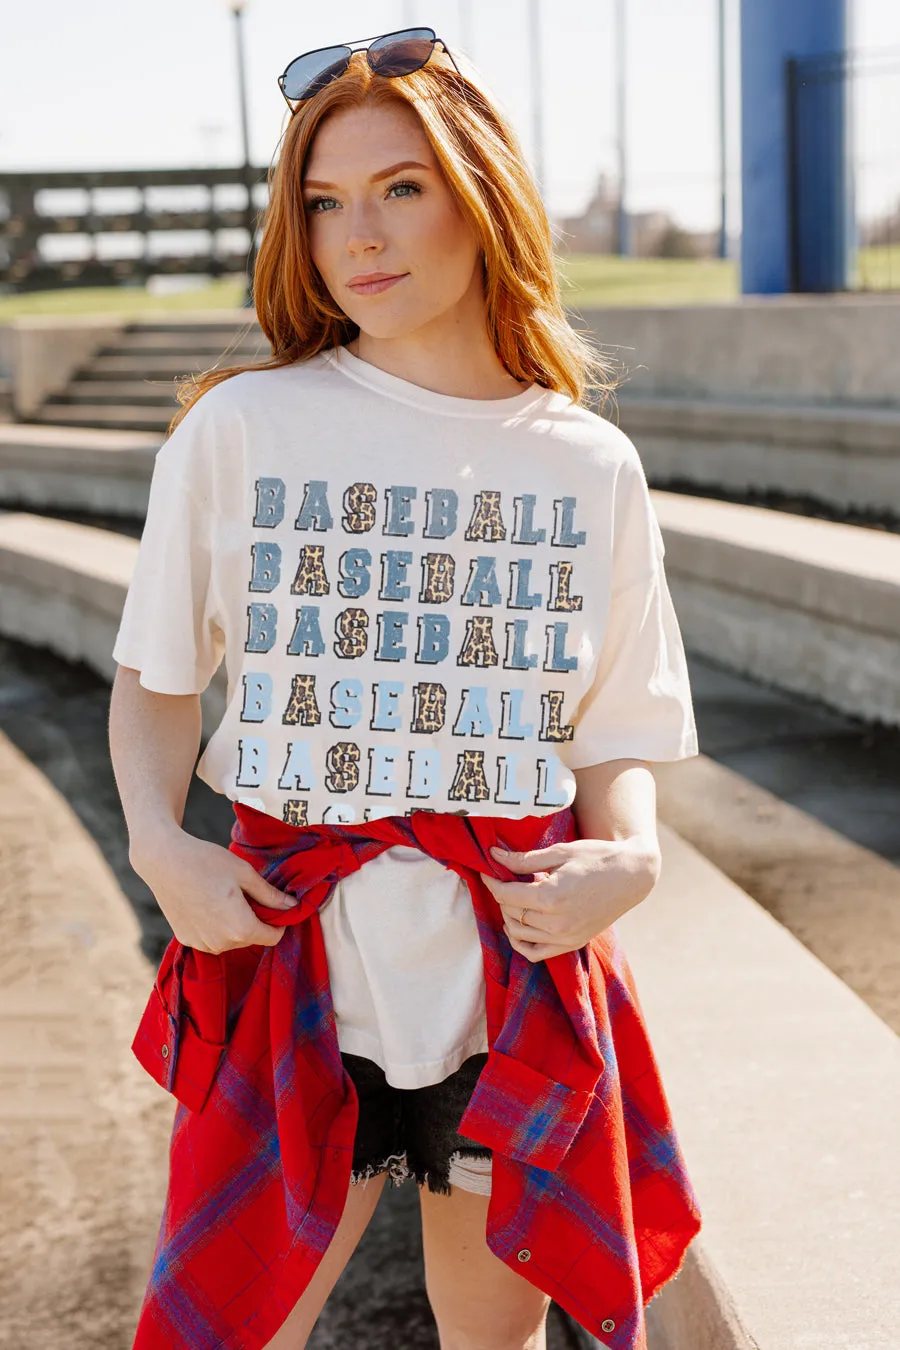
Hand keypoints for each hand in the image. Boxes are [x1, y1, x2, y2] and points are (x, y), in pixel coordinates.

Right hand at [129, 826, 298, 953]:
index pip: (273, 937)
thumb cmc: (206, 862)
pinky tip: (206, 903)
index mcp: (240, 929)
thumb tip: (292, 906)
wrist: (163, 860)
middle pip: (251, 938)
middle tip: (244, 893)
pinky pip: (211, 938)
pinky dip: (215, 925)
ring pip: (231, 940)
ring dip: (234, 924)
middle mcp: (221, 944)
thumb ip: (270, 895)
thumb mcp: (245, 873)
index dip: (278, 921)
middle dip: (255, 920)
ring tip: (223, 896)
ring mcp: (201, 944)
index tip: (274, 904)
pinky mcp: (186, 939)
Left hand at [480, 836, 660, 962]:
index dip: (492, 882)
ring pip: (519, 934)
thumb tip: (494, 856)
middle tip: (505, 879)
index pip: (506, 895)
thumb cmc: (597, 857)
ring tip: (514, 898)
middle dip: (502, 896)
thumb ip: (524, 859)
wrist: (632, 875)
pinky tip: (518, 926)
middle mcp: (556, 922)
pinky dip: (521, 943)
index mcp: (551, 897)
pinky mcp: (573, 944)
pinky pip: (536, 953)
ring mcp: (565, 937)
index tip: (489, 871)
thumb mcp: (560, 852)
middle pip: (510, 913)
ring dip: (509, 916)